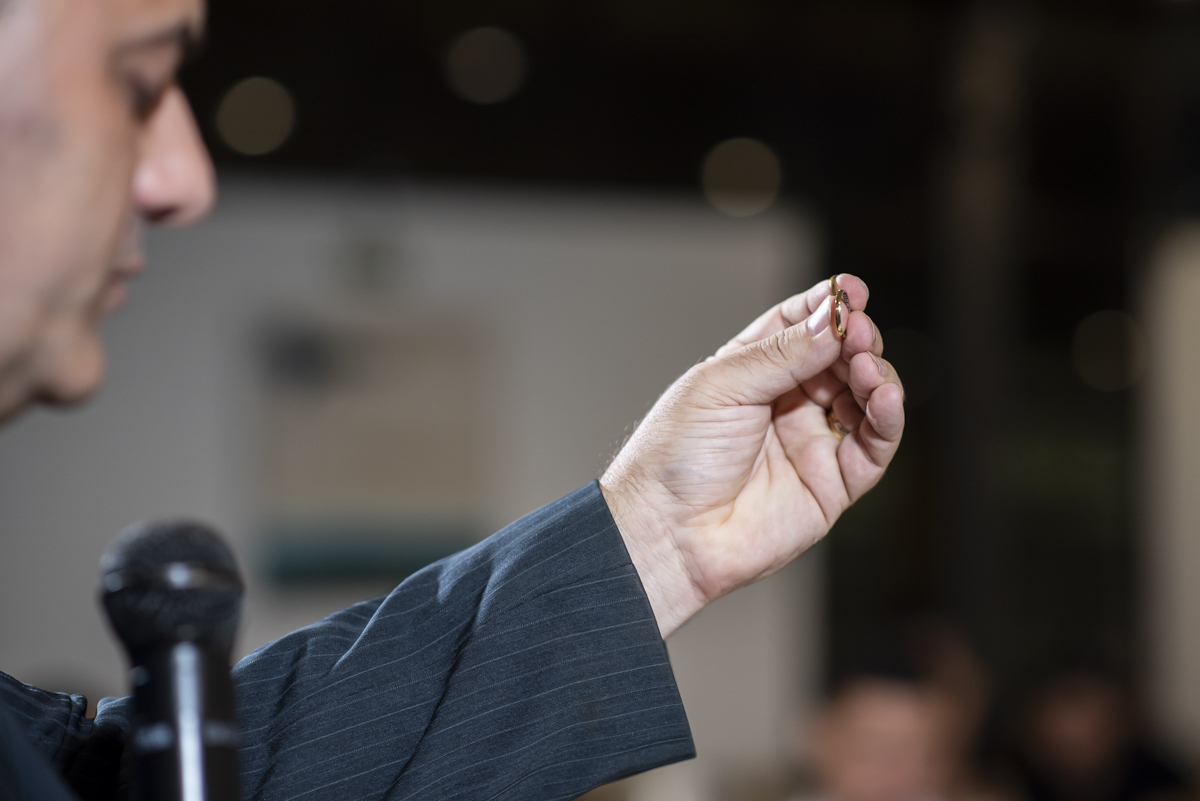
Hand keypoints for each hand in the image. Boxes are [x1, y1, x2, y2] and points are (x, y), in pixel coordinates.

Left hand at [600, 274, 904, 636]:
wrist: (667, 532)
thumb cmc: (675, 458)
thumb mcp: (722, 386)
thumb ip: (783, 354)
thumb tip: (835, 319)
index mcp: (751, 371)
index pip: (800, 325)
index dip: (828, 307)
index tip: (850, 291)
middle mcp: (786, 403)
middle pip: (841, 358)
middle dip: (856, 340)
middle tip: (857, 333)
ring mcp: (812, 443)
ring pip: (865, 398)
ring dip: (875, 375)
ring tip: (867, 368)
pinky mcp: (833, 484)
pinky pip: (873, 447)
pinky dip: (887, 419)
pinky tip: (884, 396)